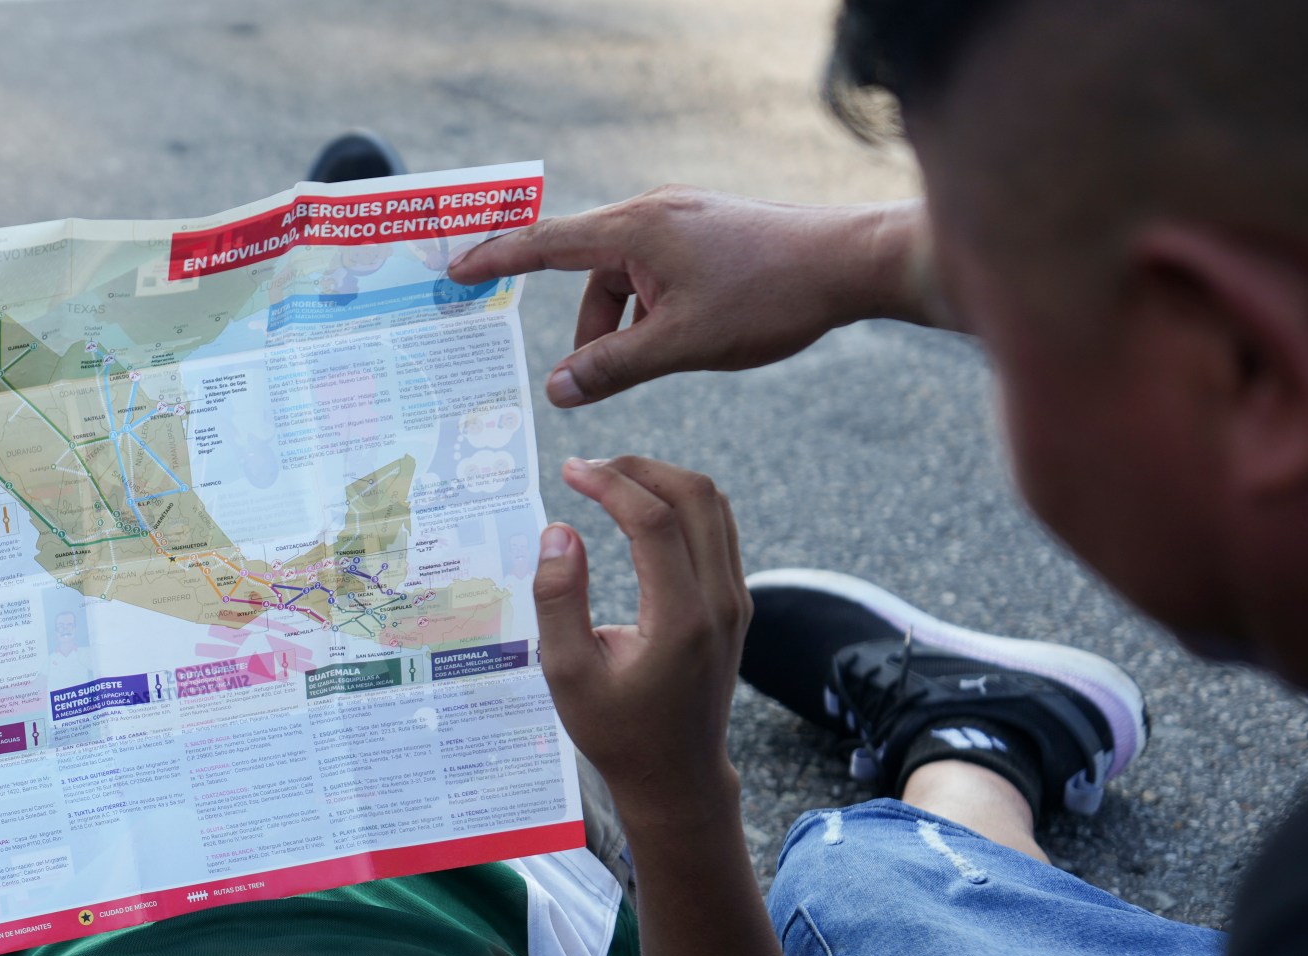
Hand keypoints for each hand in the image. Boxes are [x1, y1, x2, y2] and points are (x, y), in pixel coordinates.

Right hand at [449, 188, 935, 406]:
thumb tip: (558, 390)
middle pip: (587, 271)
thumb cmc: (770, 295)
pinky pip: (656, 273)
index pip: (544, 242)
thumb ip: (612, 367)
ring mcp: (682, 220)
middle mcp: (652, 213)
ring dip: (626, 326)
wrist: (852, 264)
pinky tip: (683, 340)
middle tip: (589, 379)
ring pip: (626, 280)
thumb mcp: (681, 343)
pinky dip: (654, 310)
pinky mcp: (707, 233)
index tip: (455, 271)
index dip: (495, 259)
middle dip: (587, 329)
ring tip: (658, 361)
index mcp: (634, 229)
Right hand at [532, 456, 750, 819]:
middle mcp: (719, 603)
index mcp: (680, 621)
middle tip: (589, 468)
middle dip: (639, 468)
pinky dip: (680, 504)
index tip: (569, 470)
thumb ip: (560, 600)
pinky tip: (640, 510)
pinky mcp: (735, 602)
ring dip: (663, 480)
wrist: (676, 774)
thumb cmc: (616, 731)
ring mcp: (735, 601)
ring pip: (715, 506)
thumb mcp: (567, 675)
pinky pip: (718, 529)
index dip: (610, 484)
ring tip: (610, 481)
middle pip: (697, 496)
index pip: (654, 522)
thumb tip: (559, 531)